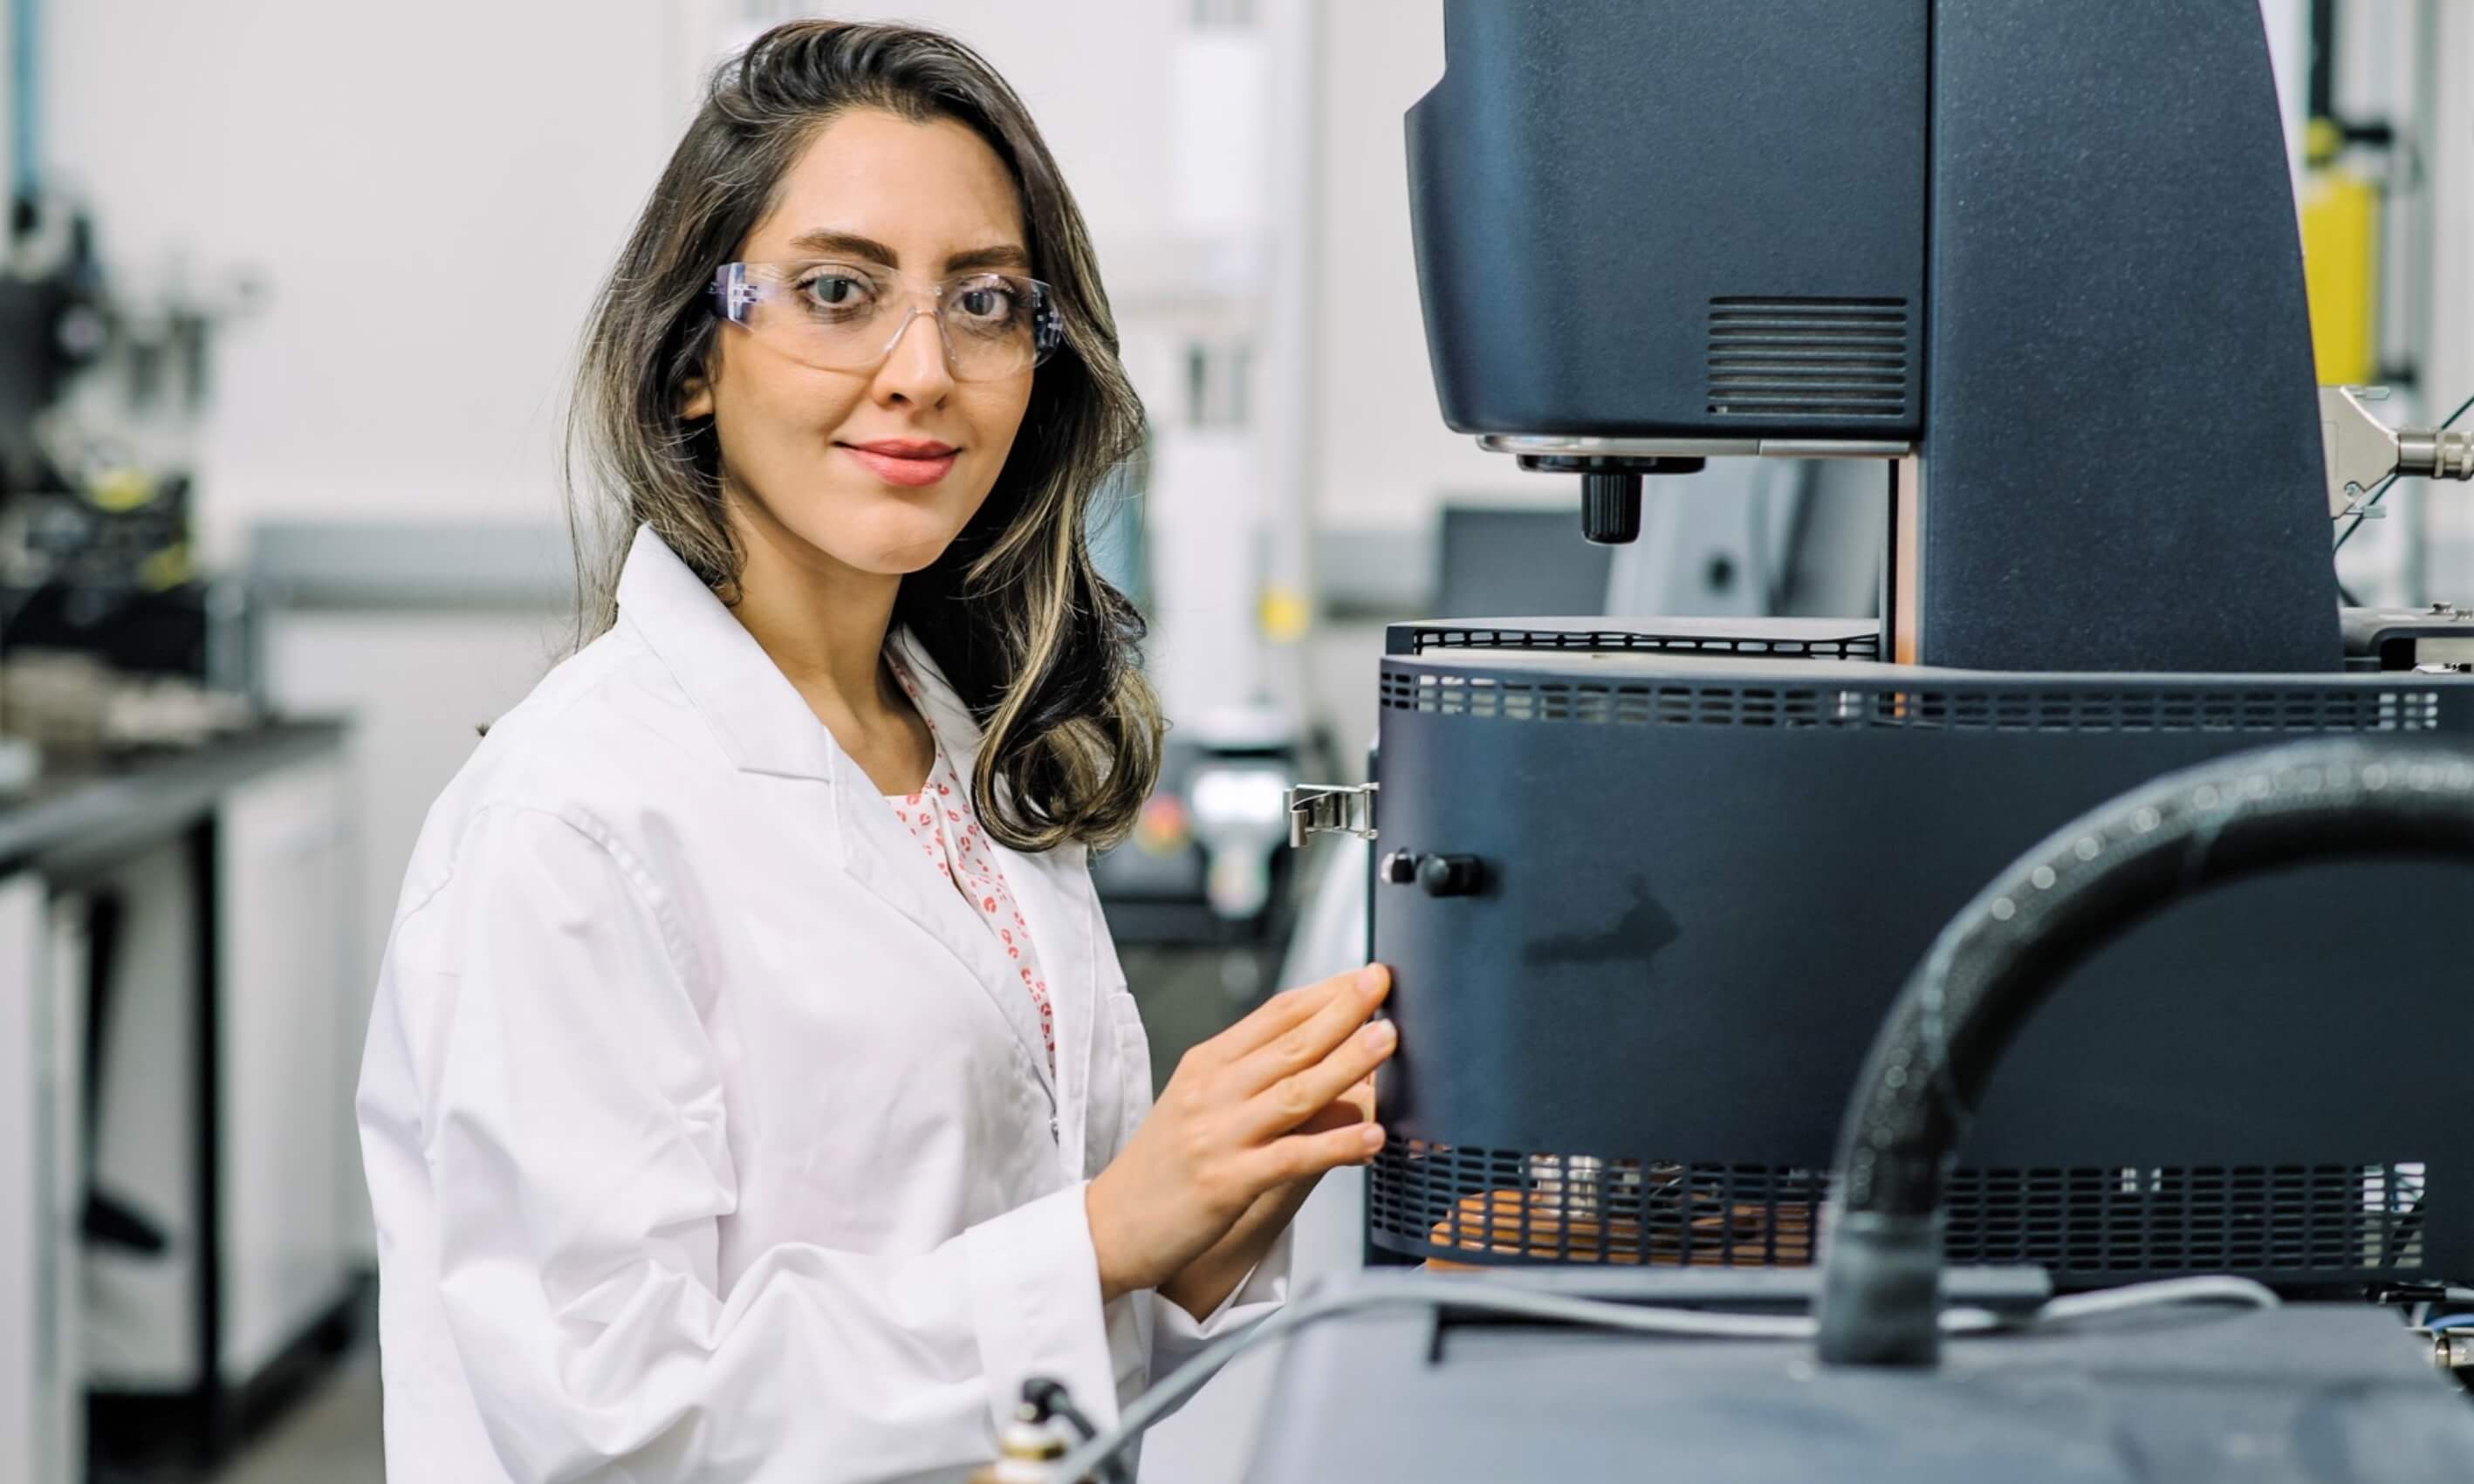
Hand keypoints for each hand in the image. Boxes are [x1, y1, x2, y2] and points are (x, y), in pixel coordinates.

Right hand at [1084, 964, 1396, 1301]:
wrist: (1110, 1227)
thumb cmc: (1160, 1168)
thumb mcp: (1195, 1104)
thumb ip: (1247, 1075)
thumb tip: (1316, 1050)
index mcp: (1205, 1065)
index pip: (1273, 1015)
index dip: (1324, 993)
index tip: (1363, 977)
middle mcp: (1210, 1092)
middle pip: (1289, 1043)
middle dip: (1343, 1011)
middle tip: (1382, 984)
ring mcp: (1217, 1136)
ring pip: (1295, 1091)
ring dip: (1348, 1063)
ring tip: (1387, 1041)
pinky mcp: (1226, 1183)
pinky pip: (1292, 1157)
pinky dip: (1335, 1145)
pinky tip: (1370, 1136)